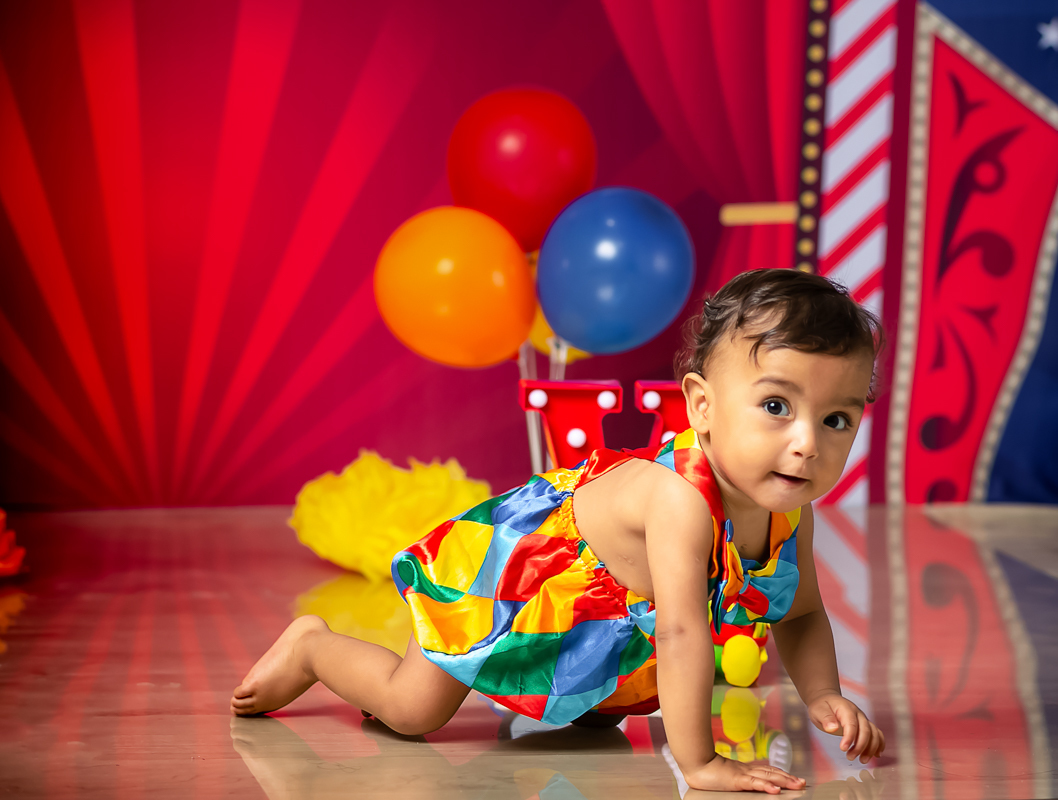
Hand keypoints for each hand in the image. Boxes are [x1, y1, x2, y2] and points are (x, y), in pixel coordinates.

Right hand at [684, 754, 805, 793]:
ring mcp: (741, 774)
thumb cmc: (706, 771)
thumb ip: (737, 777)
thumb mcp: (726, 776)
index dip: (782, 773)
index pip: (767, 770)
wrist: (694, 763)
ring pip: (767, 777)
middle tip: (803, 782)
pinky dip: (766, 786)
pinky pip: (753, 783)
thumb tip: (747, 780)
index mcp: (744, 769)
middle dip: (788, 778)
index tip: (795, 778)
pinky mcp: (736, 780)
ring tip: (797, 785)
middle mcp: (746, 770)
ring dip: (783, 781)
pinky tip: (775, 790)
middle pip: (771, 773)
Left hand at [807, 693, 885, 762]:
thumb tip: (832, 728)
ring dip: (870, 748)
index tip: (843, 749)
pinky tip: (876, 754)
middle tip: (850, 757)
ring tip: (862, 760)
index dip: (849, 737)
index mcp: (846, 708)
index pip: (851, 723)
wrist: (827, 699)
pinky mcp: (866, 724)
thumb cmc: (822, 706)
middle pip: (865, 730)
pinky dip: (879, 744)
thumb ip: (825, 718)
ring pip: (874, 733)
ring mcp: (863, 719)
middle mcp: (858, 713)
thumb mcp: (817, 710)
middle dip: (860, 746)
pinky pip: (877, 734)